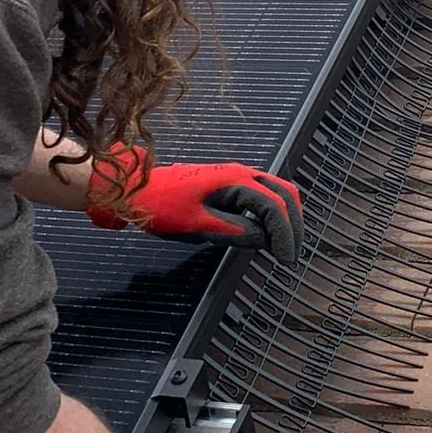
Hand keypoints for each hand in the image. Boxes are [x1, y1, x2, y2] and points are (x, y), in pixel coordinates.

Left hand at [87, 151, 303, 265]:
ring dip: (286, 217)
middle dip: (295, 224)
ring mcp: (236, 176)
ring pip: (275, 190)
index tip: (286, 259)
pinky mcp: (229, 184)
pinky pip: (261, 194)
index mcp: (236, 180)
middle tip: (292, 254)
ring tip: (284, 245)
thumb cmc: (162, 206)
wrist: (137, 189)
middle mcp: (241, 173)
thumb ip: (234, 231)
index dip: (286, 234)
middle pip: (285, 192)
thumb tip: (264, 239)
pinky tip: (268, 231)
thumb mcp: (197, 224)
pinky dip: (273, 212)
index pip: (275, 205)